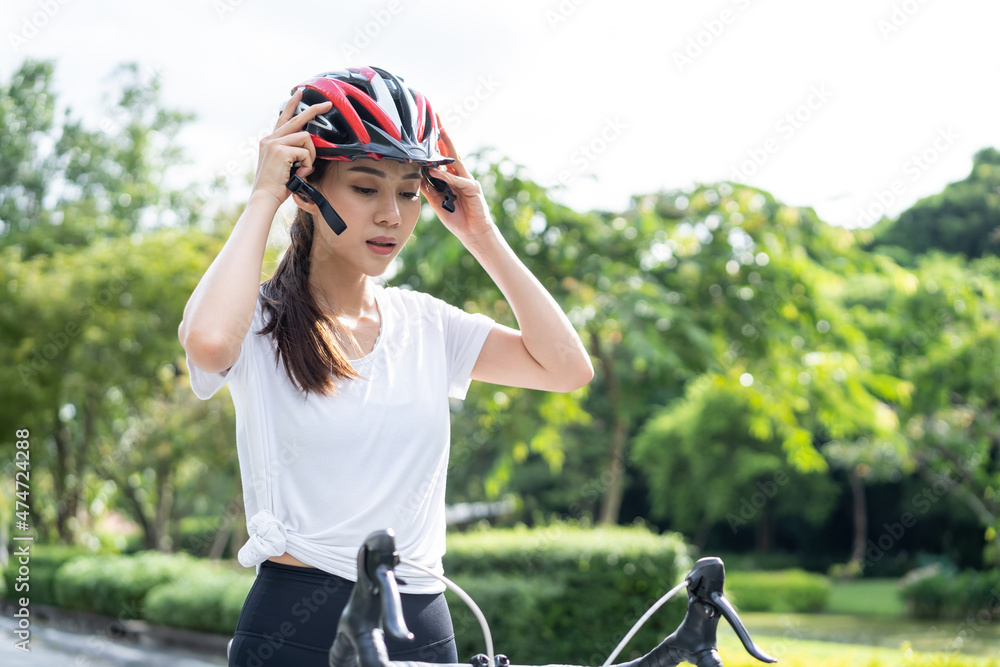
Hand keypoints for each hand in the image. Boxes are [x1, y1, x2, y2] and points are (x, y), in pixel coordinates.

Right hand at [250, 89, 331, 207]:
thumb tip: (309, 148)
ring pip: (305, 139)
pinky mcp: (280, 150)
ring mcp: (274, 143)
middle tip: (328, 104)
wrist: (265, 197)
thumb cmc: (276, 186)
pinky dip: (307, 165)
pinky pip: (306, 153)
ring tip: (302, 170)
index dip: (292, 105)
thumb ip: (293, 153)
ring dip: (310, 156)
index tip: (300, 93)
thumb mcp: (285, 166)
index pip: (283, 118)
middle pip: (296, 119)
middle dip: (314, 110)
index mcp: (269, 141)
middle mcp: (270, 139)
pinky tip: (298, 174)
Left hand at [420, 121, 495, 239]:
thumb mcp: (436, 201)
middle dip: (443, 135)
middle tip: (436, 118)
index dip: (436, 143)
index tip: (427, 128)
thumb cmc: (456, 217)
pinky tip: (436, 171)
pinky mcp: (473, 189)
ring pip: (456, 160)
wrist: (472, 233)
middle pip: (450, 151)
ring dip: (447, 146)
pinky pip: (457, 180)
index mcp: (451, 177)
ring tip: (438, 132)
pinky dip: (446, 176)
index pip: (442, 156)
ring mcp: (467, 180)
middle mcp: (460, 175)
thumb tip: (416, 174)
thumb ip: (428, 187)